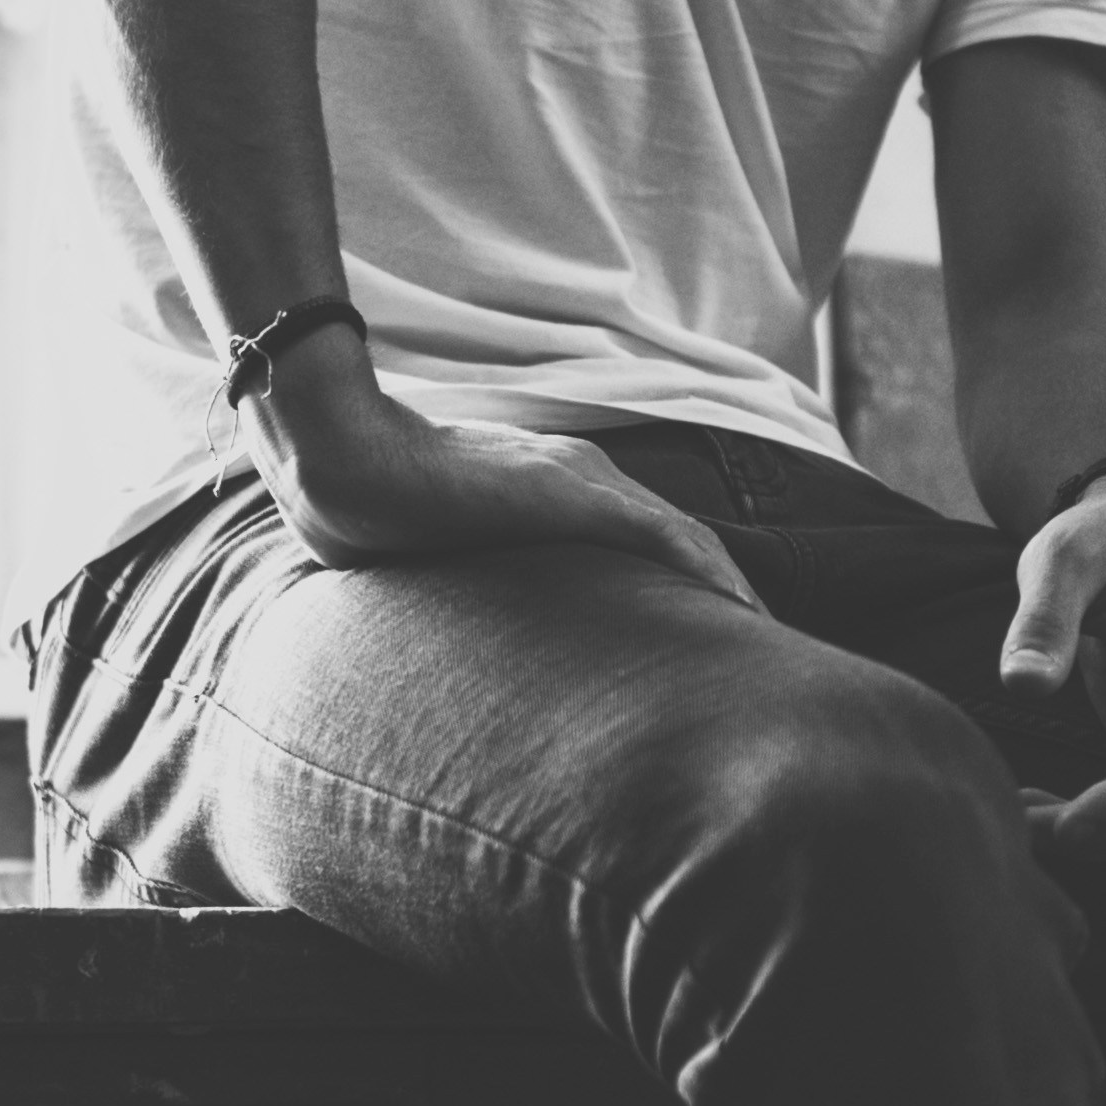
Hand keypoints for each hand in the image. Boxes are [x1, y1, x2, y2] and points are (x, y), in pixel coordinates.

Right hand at [250, 352, 758, 608]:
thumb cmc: (372, 510)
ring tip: (764, 636)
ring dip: (730, 587)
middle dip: (725, 592)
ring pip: (684, 537)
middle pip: (679, 539)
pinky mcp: (571, 494)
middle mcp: (583, 477)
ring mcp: (580, 481)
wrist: (341, 458)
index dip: (690, 586)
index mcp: (557, 490)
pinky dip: (706, 571)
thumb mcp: (440, 549)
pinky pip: (661, 535)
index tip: (719, 636)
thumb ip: (474, 575)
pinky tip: (738, 607)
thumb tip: (466, 647)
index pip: (644, 540)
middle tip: (762, 647)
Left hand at [999, 474, 1105, 865]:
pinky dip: (1099, 828)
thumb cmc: (1103, 541)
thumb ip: (1043, 618)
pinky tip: (1038, 805)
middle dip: (1092, 835)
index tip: (1047, 825)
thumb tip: (1022, 686)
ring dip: (1094, 841)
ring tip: (1016, 817)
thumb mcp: (1063, 558)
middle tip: (1008, 823)